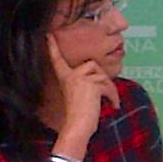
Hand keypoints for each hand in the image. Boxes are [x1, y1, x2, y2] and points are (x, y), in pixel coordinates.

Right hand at [47, 33, 119, 149]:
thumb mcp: (81, 96)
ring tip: (111, 103)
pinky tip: (113, 106)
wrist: (77, 127)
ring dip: (111, 90)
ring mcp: (80, 78)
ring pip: (104, 77)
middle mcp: (70, 75)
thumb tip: (103, 81)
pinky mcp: (91, 84)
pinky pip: (108, 86)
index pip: (58, 60)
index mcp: (65, 78)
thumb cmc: (80, 116)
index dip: (53, 47)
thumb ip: (86, 84)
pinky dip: (114, 96)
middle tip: (107, 93)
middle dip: (103, 78)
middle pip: (93, 65)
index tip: (48, 35)